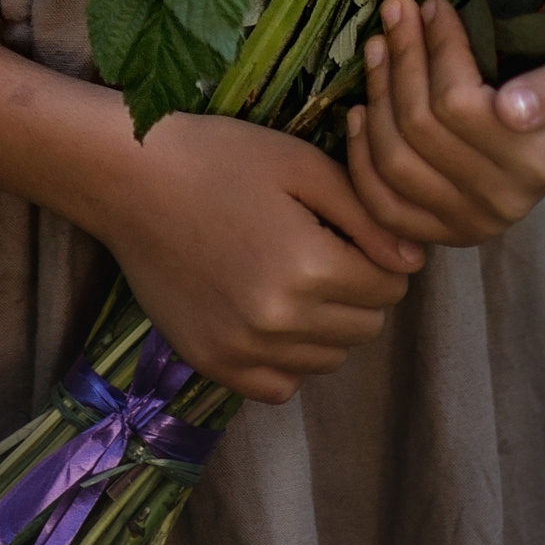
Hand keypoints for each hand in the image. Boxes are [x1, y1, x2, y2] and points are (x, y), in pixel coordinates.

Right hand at [99, 114, 423, 406]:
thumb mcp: (302, 165)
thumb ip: (365, 215)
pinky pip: (280, 387)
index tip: (355, 233)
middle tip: (328, 251)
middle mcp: (279, 322)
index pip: (389, 288)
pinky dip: (289, 359)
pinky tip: (271, 314)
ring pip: (327, 360)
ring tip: (296, 278)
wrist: (132, 178)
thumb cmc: (222, 157)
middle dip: (360, 292)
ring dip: (328, 326)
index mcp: (309, 267)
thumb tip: (413, 262)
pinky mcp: (212, 364)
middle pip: (364, 328)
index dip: (382, 257)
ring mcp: (242, 350)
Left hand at [346, 0, 544, 248]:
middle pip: (421, 126)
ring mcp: (467, 224)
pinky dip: (361, 158)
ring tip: (378, 45)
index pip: (459, 103)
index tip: (434, 4)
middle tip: (398, 9)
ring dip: (378, 94)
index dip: (438, 48)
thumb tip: (510, 110)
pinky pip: (382, 206)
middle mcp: (500, 203)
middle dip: (403, 58)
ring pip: (395, 159)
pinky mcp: (439, 234)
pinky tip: (358, 112)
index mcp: (535, 164)